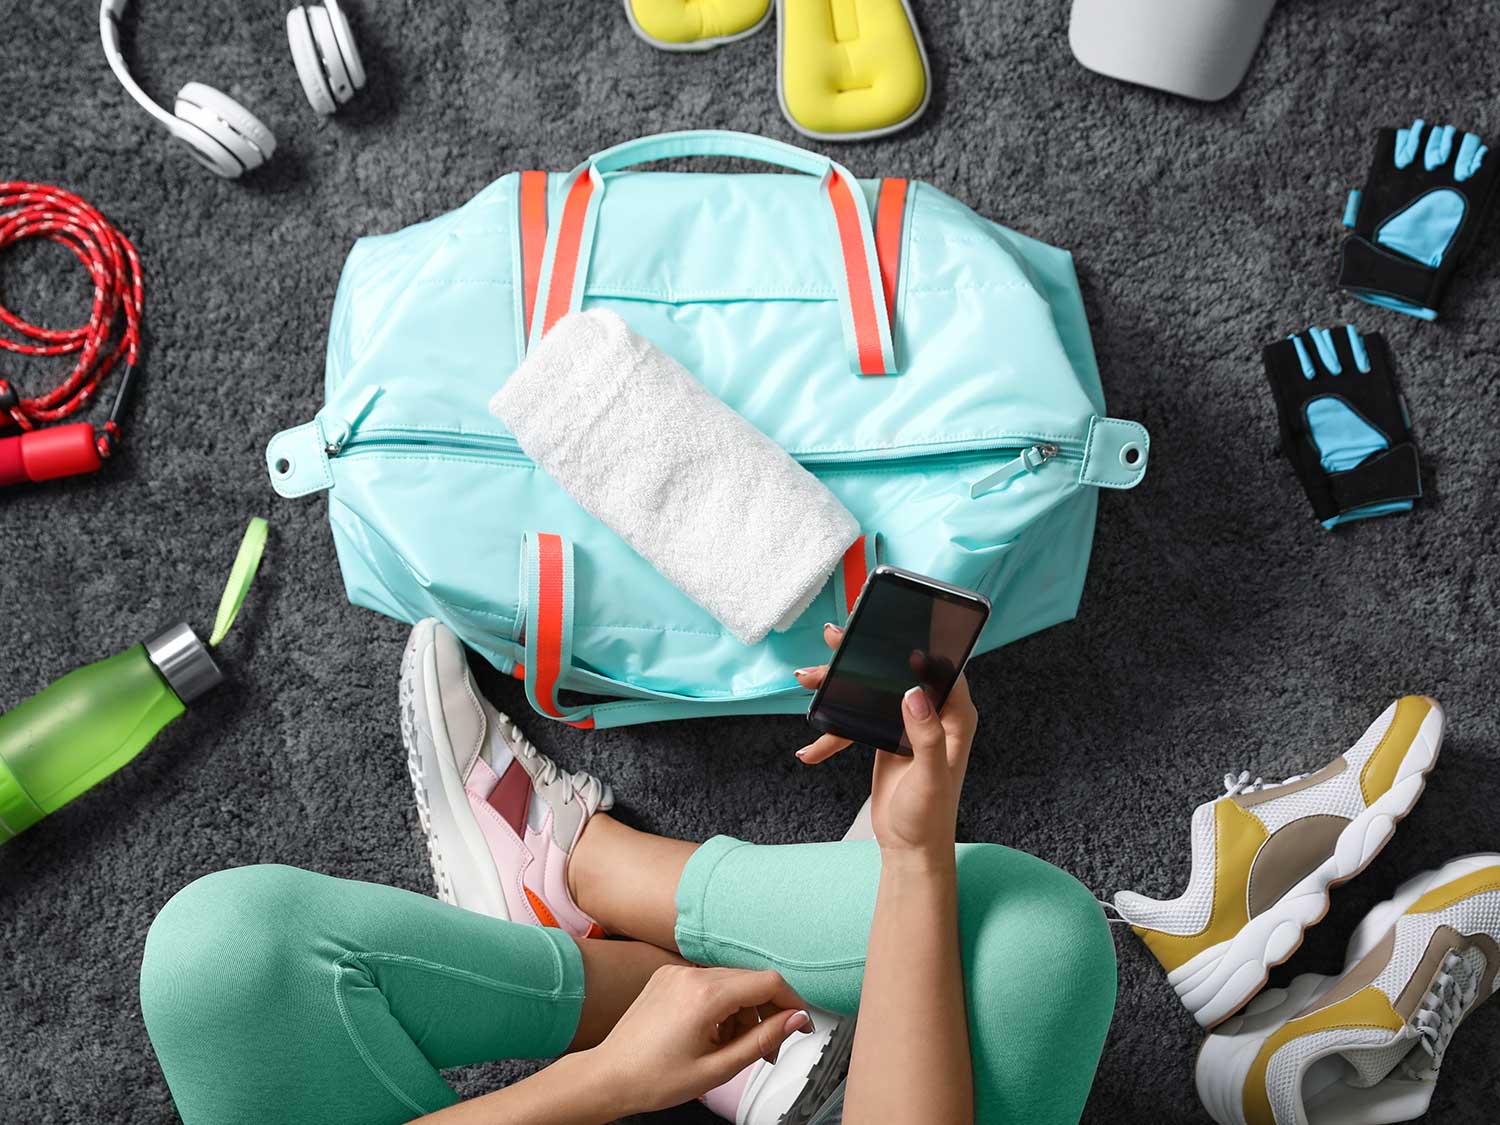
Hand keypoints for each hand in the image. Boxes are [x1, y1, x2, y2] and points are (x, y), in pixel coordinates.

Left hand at [586, 965, 812, 1114]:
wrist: (609, 1076)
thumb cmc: (654, 1079)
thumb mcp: (717, 1069)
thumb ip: (762, 1040)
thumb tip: (796, 1020)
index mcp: (704, 995)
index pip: (767, 982)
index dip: (792, 1002)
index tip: (801, 1025)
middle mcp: (690, 974)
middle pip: (751, 980)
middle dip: (768, 1013)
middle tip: (770, 1050)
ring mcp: (677, 972)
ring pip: (731, 982)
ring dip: (744, 1012)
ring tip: (738, 1048)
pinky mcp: (667, 977)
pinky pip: (709, 983)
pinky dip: (722, 1005)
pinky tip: (715, 1034)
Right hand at [795, 624, 976, 861]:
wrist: (910, 850)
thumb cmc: (930, 818)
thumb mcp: (930, 778)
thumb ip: (927, 735)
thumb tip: (912, 693)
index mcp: (956, 717)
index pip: (940, 668)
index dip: (916, 646)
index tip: (886, 632)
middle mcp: (935, 715)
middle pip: (899, 672)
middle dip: (863, 657)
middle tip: (834, 638)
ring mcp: (908, 724)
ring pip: (872, 692)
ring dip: (839, 687)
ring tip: (807, 678)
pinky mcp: (887, 737)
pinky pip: (857, 721)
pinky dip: (833, 732)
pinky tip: (809, 749)